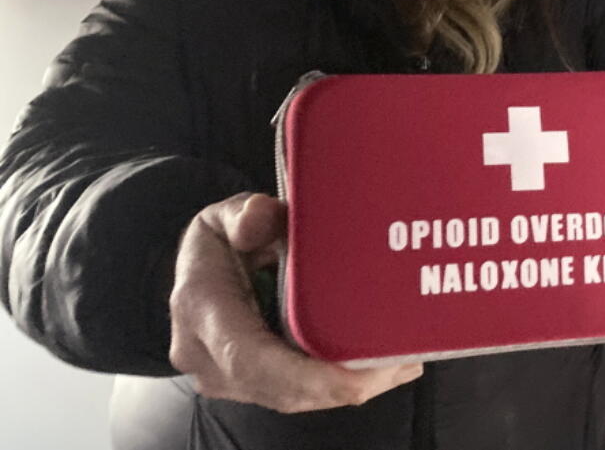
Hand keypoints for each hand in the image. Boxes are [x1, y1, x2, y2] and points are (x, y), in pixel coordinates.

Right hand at [169, 192, 422, 412]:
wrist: (194, 277)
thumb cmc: (218, 245)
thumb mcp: (226, 215)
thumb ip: (247, 213)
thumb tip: (262, 216)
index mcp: (202, 308)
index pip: (251, 358)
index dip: (306, 376)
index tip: (356, 377)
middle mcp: (208, 356)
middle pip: (283, 389)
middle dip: (345, 384)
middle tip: (402, 362)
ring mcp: (227, 379)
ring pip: (294, 398)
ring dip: (350, 386)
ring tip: (402, 363)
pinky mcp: (250, 387)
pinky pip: (297, 394)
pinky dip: (340, 384)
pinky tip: (386, 370)